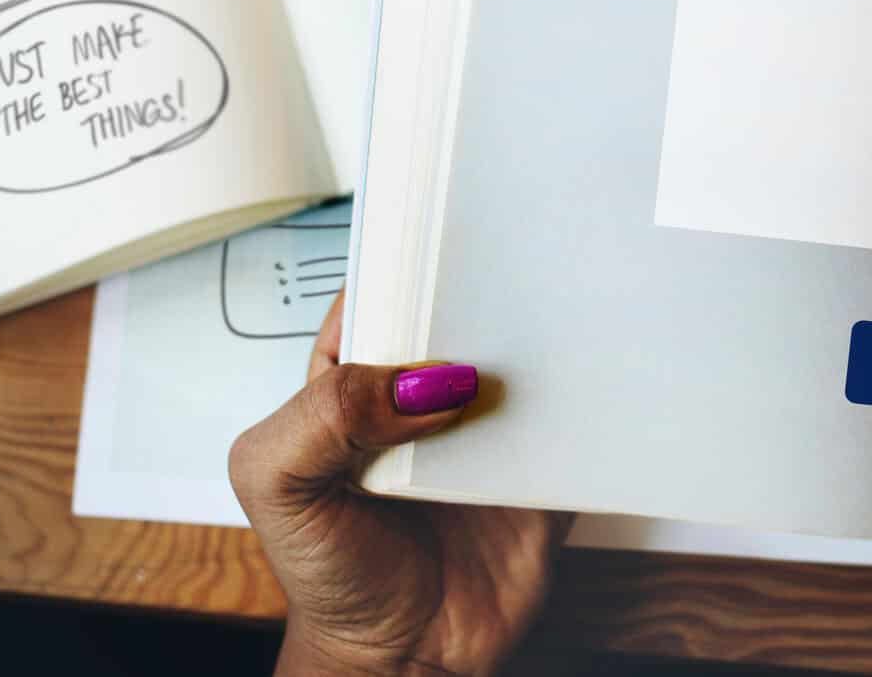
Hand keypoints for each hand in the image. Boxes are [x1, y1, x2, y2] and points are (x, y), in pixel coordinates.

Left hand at [230, 292, 568, 676]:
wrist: (404, 662)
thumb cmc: (328, 575)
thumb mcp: (278, 485)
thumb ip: (325, 417)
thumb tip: (421, 382)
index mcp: (352, 383)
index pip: (378, 296)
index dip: (403, 261)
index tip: (435, 236)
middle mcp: (422, 396)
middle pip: (461, 315)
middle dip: (483, 289)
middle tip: (506, 278)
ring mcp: (485, 430)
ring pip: (523, 358)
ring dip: (542, 340)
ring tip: (559, 318)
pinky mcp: (541, 467)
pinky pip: (572, 421)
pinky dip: (587, 401)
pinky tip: (593, 383)